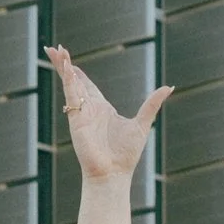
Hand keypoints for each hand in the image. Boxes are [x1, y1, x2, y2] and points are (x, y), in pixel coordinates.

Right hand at [47, 45, 167, 183]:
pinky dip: (68, 79)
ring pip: (70, 84)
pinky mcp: (76, 118)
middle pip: (75, 81)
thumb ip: (152, 104)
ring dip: (62, 67)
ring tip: (54, 50)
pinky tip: (65, 65)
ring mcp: (81, 113)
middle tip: (56, 49)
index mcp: (102, 110)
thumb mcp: (143, 123)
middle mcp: (89, 109)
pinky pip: (71, 94)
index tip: (70, 60)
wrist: (113, 174)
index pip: (88, 85)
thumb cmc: (126, 155)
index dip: (78, 72)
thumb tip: (169, 87)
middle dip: (65, 65)